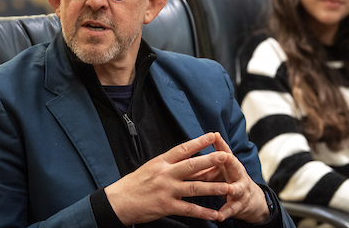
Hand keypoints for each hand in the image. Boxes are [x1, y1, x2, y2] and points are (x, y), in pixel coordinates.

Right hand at [104, 132, 231, 224]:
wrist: (119, 201)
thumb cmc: (135, 183)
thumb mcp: (150, 167)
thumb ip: (168, 163)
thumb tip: (186, 158)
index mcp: (161, 162)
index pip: (182, 149)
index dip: (198, 142)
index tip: (212, 136)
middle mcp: (165, 174)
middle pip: (192, 166)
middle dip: (210, 161)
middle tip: (226, 157)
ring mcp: (167, 191)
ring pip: (194, 188)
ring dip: (213, 188)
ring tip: (229, 187)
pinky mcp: (167, 206)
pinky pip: (189, 210)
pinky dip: (203, 213)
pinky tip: (215, 214)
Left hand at [210, 132, 269, 223]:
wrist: (251, 199)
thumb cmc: (230, 180)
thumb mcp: (219, 170)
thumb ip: (204, 165)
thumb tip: (184, 159)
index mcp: (230, 164)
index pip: (224, 151)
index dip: (220, 143)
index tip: (214, 135)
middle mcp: (237, 174)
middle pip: (234, 166)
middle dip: (230, 161)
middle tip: (227, 157)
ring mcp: (241, 189)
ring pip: (237, 188)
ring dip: (233, 188)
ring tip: (229, 189)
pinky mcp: (240, 204)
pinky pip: (233, 209)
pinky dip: (226, 212)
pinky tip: (220, 216)